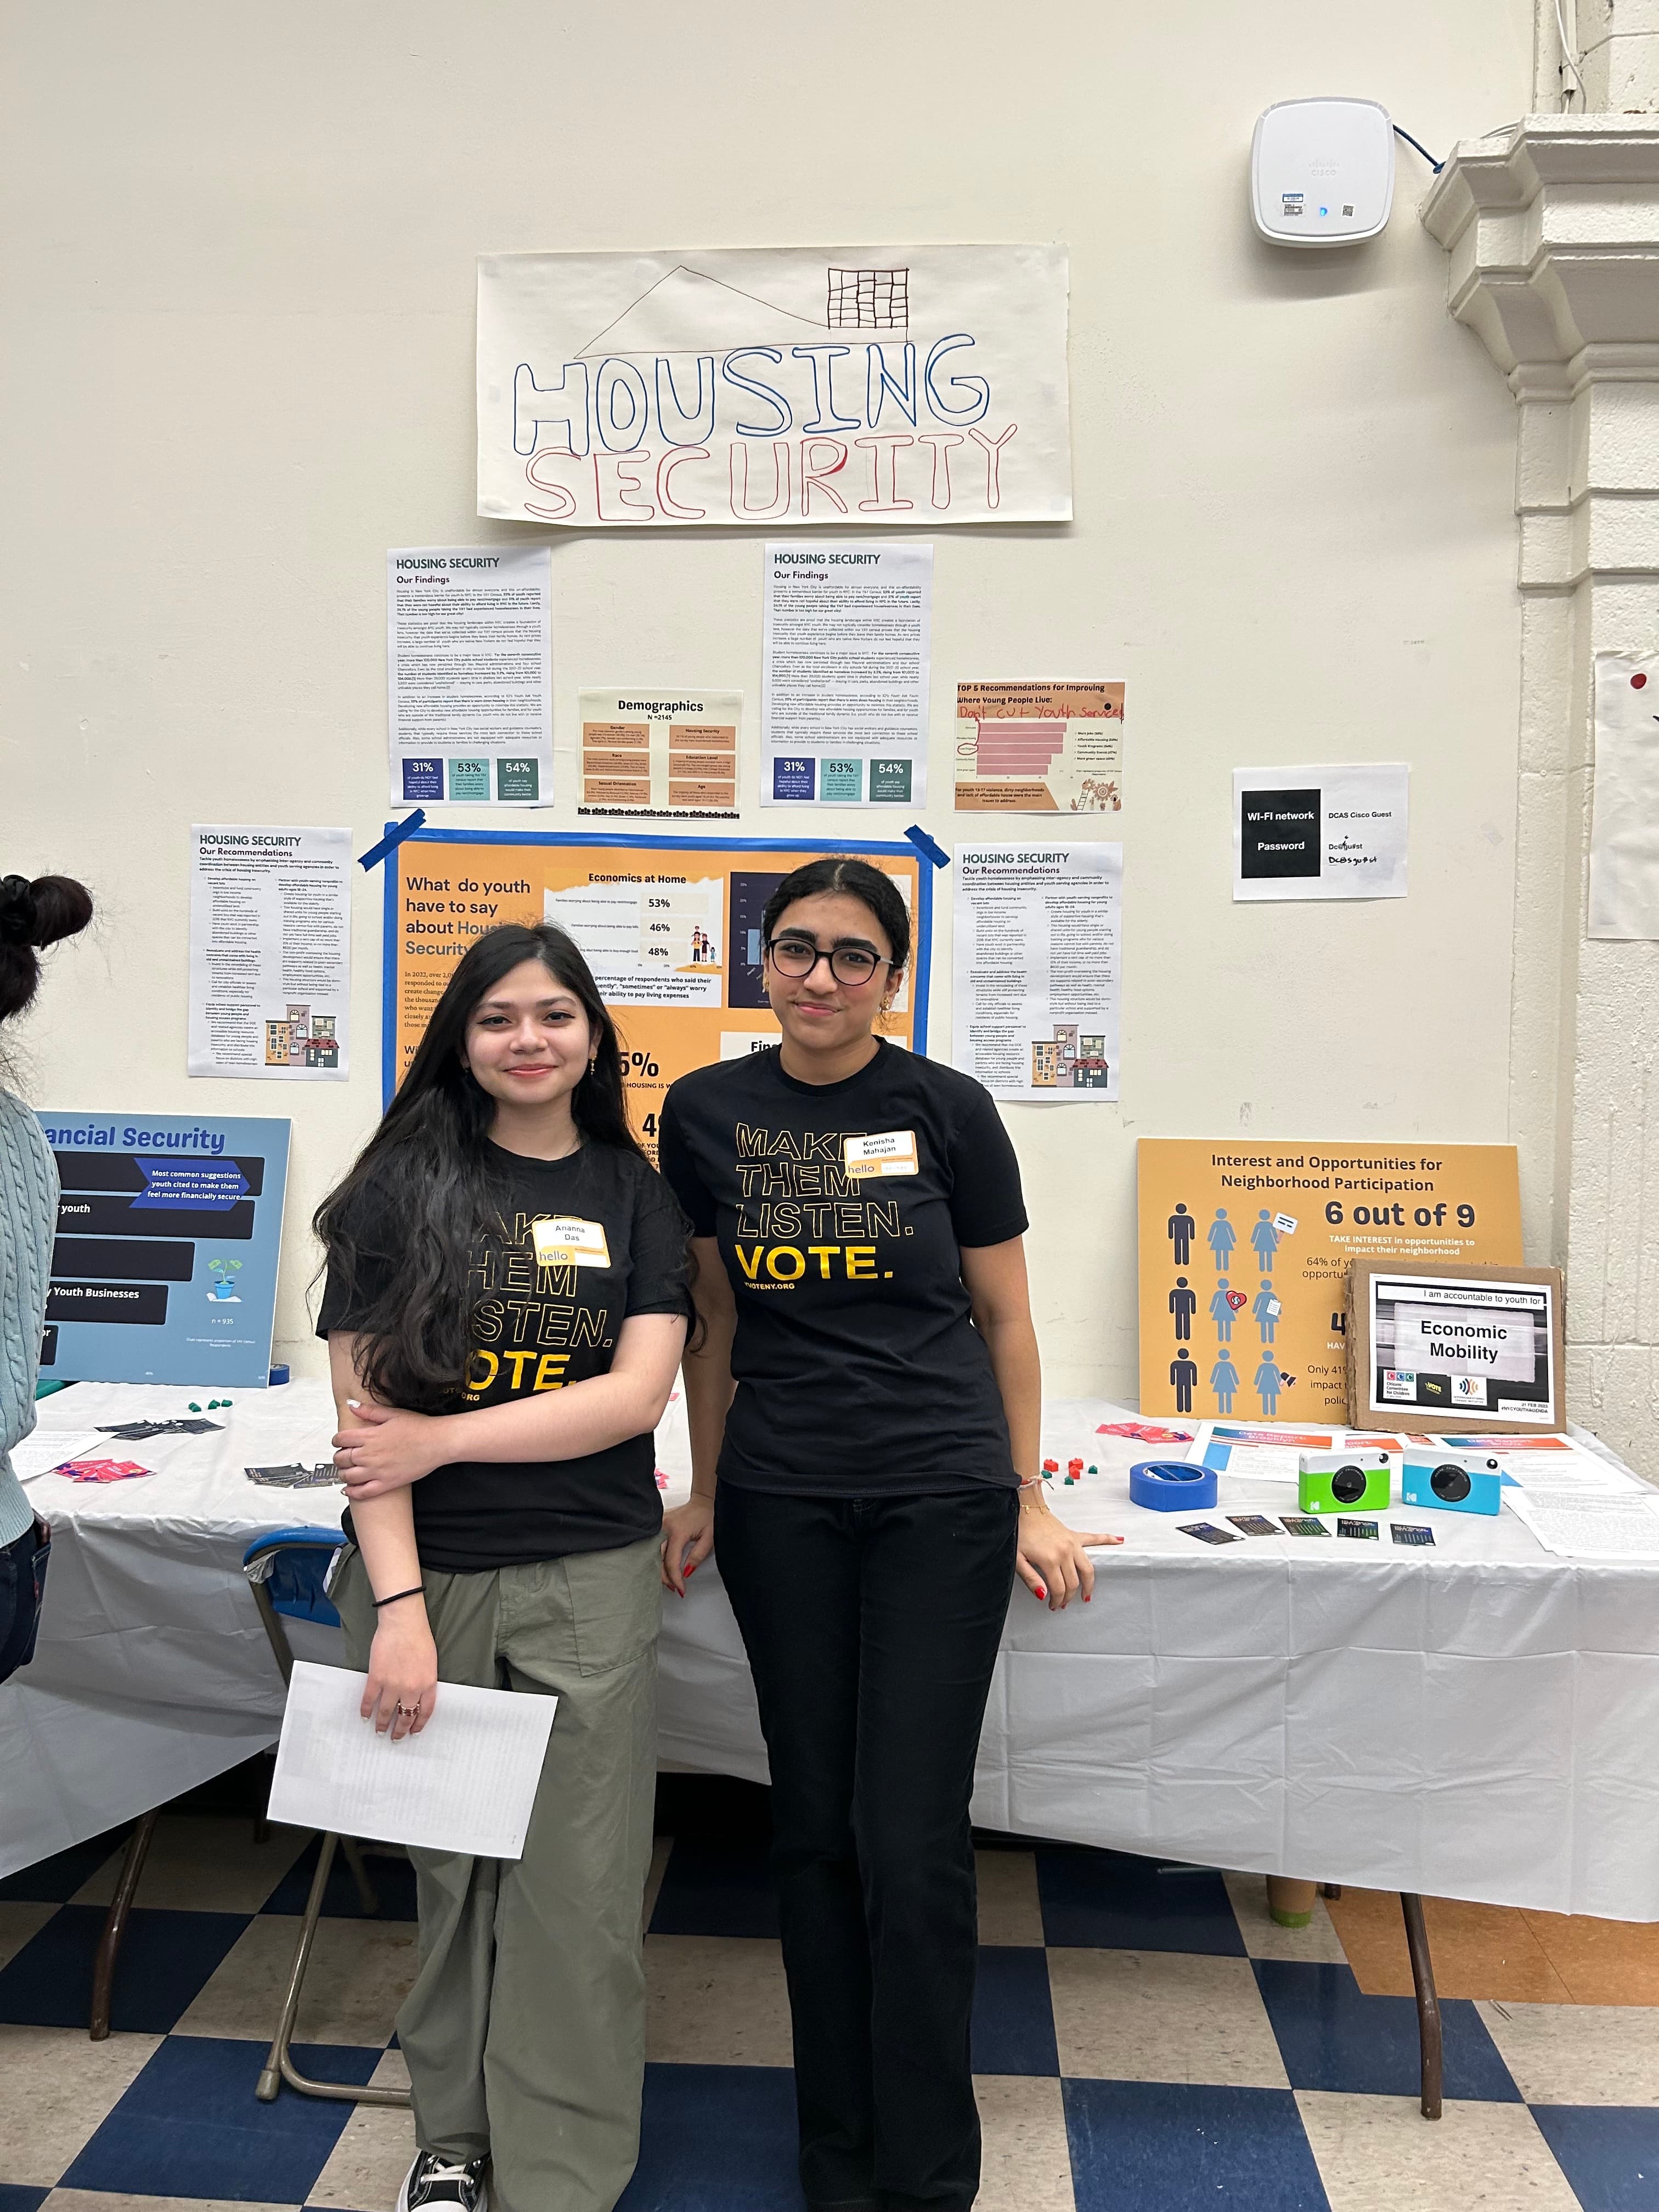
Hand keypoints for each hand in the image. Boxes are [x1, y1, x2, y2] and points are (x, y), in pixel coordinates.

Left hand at [333, 1401, 443, 1501]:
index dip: (337, 1440)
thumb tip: (351, 1404)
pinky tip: (349, 1489)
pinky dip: (352, 1492)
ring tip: (347, 1471)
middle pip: (341, 1459)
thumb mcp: (393, 1414)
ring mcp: (377, 1471)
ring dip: (343, 1474)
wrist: (438, 1442)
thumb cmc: (418, 1426)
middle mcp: (369, 1454)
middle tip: (344, 1456)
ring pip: (348, 1476)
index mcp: (369, 1435)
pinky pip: (362, 1492)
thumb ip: (369, 1411)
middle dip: (339, 1457)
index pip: (341, 1439)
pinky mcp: (386, 1484)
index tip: (340, 1442)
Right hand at [362, 1607, 437, 1738]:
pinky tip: (364, 1717)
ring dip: (382, 1724)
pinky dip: (366, 1710)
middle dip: (400, 1730)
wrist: (403, 1623)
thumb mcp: (431, 1663)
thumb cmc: (419, 1638)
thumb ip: (426, 1681)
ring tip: (379, 1731)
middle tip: (395, 1738)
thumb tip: (417, 1697)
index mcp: (428, 1684)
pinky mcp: (376, 1678)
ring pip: (386, 1712)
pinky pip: (370, 1700)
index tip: (413, 1732)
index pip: (425, 1712)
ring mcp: (392, 1684)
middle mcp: (411, 1688)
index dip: (418, 1725)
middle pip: (406, 1716)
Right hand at [660, 1493, 714, 1595]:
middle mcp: (663, 1527)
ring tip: (670, 1581)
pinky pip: (652, 1546)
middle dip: (665, 1578)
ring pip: (652, 1554)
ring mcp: (657, 1525)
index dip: (676, 1579)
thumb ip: (697, 1556)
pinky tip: (662, 1567)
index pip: (671, 1562)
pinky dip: (656, 1559)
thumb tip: (686, 1572)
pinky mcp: (656, 1525)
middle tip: (675, 1588)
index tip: (682, 1589)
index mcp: (677, 1531)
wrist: (704, 1500)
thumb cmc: (708, 1516)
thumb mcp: (709, 1538)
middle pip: (656, 1560)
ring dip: (659, 1570)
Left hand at [1015, 1490, 1117, 1609]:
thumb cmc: (1020, 1533)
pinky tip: (1119, 1541)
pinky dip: (1108, 1539)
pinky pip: (1094, 1539)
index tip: (1052, 1605)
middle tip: (1062, 1603)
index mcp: (1050, 1559)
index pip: (1060, 1588)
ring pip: (1088, 1569)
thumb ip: (1030, 1579)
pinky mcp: (1075, 1536)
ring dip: (1089, 1584)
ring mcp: (1073, 1544)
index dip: (1057, 1600)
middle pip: (1074, 1582)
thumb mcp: (1017, 1559)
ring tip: (1086, 1594)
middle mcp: (1066, 1552)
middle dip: (1069, 1596)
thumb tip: (1043, 1595)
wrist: (1025, 1510)